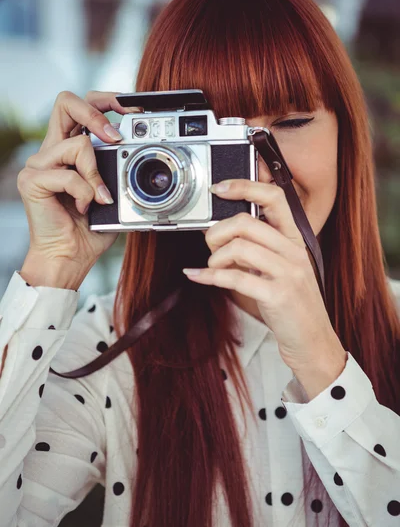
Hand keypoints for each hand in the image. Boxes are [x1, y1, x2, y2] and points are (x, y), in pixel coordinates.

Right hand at [17, 90, 139, 284]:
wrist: (70, 257)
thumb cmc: (89, 230)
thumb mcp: (112, 195)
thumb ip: (118, 173)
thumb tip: (140, 152)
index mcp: (69, 151)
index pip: (80, 108)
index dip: (106, 101)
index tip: (132, 110)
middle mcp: (51, 152)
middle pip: (66, 102)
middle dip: (97, 112)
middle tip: (116, 137)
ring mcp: (39, 164)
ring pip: (77, 143)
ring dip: (96, 174)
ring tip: (100, 198)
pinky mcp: (32, 180)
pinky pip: (68, 175)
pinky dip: (85, 193)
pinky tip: (84, 208)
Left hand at [183, 179, 345, 377]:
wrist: (312, 339)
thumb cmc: (292, 303)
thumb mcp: (280, 269)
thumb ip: (258, 248)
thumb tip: (222, 231)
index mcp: (295, 240)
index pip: (275, 198)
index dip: (245, 187)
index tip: (220, 188)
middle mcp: (294, 252)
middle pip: (247, 222)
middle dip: (218, 231)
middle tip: (210, 244)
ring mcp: (288, 274)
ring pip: (239, 248)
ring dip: (215, 257)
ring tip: (212, 267)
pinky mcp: (277, 296)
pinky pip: (234, 278)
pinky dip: (209, 276)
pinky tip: (198, 275)